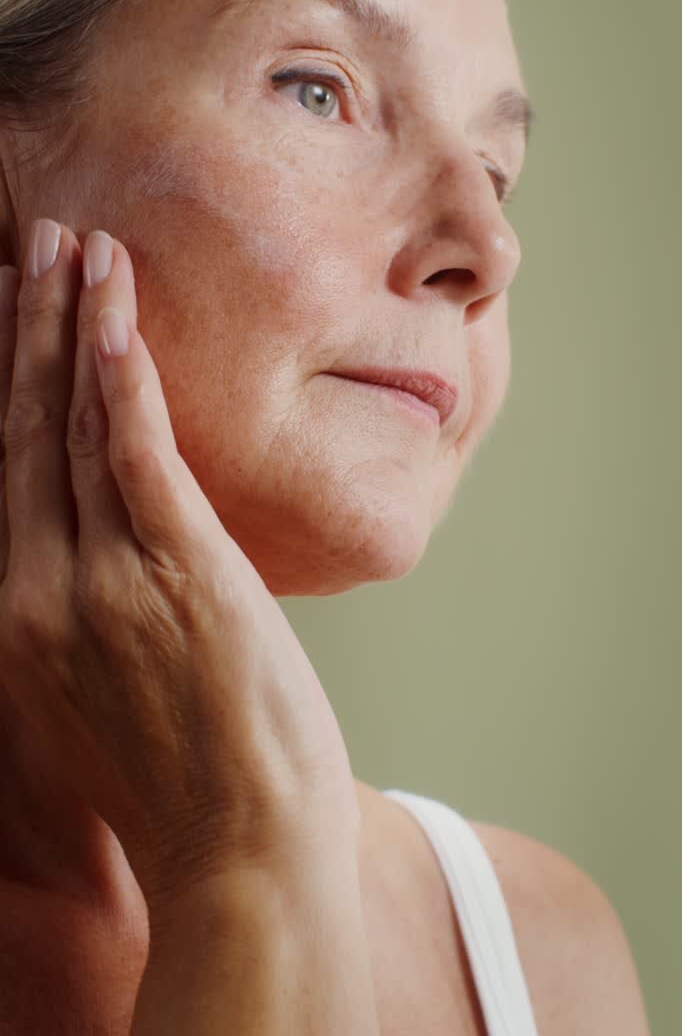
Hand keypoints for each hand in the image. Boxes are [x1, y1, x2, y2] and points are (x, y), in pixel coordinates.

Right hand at [0, 219, 357, 920]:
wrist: (239, 857)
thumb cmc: (180, 786)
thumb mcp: (96, 705)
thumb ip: (77, 626)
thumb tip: (93, 563)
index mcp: (15, 622)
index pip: (2, 470)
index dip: (1, 382)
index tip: (4, 315)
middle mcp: (36, 592)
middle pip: (23, 429)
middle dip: (23, 327)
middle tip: (31, 243)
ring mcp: (101, 580)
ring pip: (75, 425)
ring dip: (71, 326)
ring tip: (74, 247)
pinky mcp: (176, 573)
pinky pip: (135, 453)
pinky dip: (119, 377)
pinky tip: (112, 314)